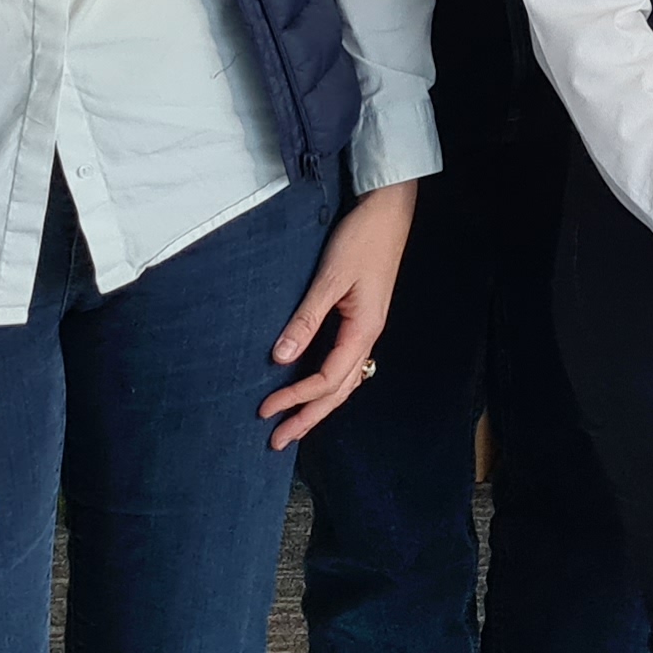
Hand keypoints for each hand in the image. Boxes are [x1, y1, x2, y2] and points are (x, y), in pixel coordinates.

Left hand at [261, 179, 416, 452]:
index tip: (265, 410)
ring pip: (344, 380)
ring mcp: (367, 328)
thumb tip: (280, 358)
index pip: (326, 379)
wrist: (387, 211)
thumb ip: (306, 319)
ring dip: (318, 405)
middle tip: (277, 442)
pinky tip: (312, 387)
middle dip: (308, 418)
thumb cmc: (362, 240)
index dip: (295, 398)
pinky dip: (327, 383)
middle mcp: (368, 335)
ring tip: (293, 424)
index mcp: (363, 329)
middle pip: (338, 390)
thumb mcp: (330, 278)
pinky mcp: (362, 318)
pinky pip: (345, 363)